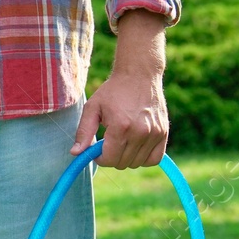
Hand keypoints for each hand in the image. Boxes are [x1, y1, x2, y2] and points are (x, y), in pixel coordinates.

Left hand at [71, 9, 168, 168]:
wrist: (140, 74)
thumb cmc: (113, 91)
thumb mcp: (92, 107)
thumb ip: (83, 132)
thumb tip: (75, 153)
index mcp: (121, 127)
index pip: (109, 160)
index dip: (99, 158)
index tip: (98, 148)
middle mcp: (140, 132)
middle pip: (122, 163)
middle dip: (112, 157)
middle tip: (109, 141)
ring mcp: (154, 133)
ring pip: (137, 163)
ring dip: (126, 157)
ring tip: (122, 140)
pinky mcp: (163, 133)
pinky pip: (154, 159)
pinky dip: (143, 158)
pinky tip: (135, 147)